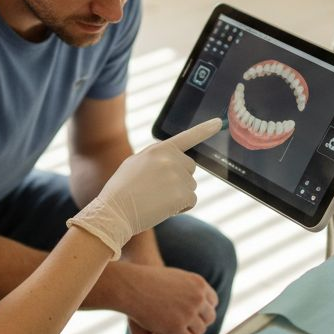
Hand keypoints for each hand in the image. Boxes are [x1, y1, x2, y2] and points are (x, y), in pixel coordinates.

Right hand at [67, 118, 220, 257]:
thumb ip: (155, 158)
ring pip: (190, 186)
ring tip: (155, 199)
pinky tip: (162, 209)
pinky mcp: (183, 194)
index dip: (204, 130)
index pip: (186, 137)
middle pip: (190, 167)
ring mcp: (178, 176)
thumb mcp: (135, 164)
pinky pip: (191, 200)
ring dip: (178, 195)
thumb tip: (172, 161)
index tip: (219, 122)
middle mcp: (171, 159)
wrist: (114, 211)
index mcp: (159, 149)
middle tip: (158, 189)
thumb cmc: (121, 190)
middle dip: (180, 178)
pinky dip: (181, 207)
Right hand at [123, 264, 217, 333]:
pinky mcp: (177, 328)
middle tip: (188, 326)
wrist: (132, 286)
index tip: (196, 314)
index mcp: (199, 284)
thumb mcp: (176, 277)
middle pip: (209, 318)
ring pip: (199, 331)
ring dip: (190, 333)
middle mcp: (197, 298)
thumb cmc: (149, 280)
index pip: (212, 302)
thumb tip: (201, 296)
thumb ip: (190, 287)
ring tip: (178, 333)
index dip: (204, 310)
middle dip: (199, 323)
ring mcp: (188, 313)